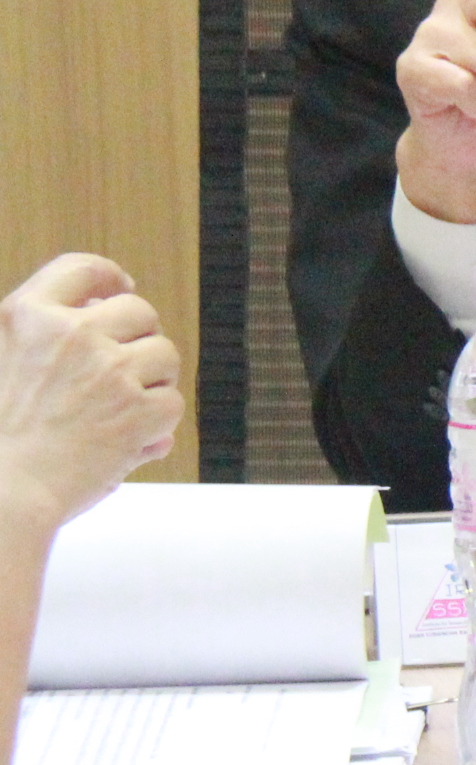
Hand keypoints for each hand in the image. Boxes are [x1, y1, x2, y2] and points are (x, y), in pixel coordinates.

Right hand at [0, 256, 182, 531]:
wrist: (2, 495)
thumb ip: (39, 338)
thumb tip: (108, 307)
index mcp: (26, 317)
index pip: (81, 269)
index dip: (109, 277)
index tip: (121, 288)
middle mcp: (72, 334)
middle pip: (138, 311)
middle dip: (137, 339)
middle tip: (120, 372)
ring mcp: (110, 370)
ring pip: (164, 355)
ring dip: (151, 382)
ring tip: (116, 413)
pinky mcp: (139, 410)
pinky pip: (171, 403)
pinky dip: (155, 426)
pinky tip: (124, 444)